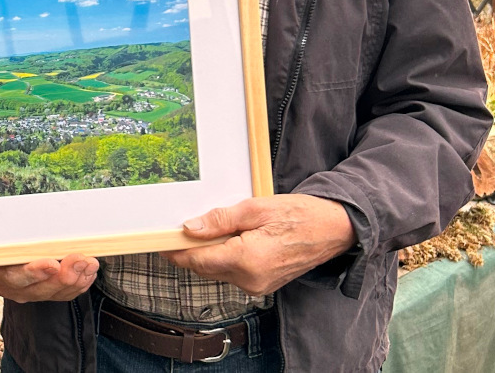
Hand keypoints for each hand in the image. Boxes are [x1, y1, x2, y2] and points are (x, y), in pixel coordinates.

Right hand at [0, 254, 98, 303]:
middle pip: (42, 288)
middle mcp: (16, 289)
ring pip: (57, 292)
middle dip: (64, 275)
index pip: (16, 278)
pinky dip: (80, 285)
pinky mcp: (45, 293)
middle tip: (80, 259)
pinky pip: (65, 294)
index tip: (52, 263)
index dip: (35, 272)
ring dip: (76, 279)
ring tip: (90, 263)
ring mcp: (32, 293)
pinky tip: (90, 273)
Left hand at [161, 194, 355, 294]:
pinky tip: (228, 237)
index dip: (176, 250)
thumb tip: (189, 228)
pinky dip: (224, 256)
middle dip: (191, 249)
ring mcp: (258, 286)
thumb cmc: (298, 214)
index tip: (160, 240)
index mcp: (247, 260)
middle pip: (205, 266)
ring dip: (209, 252)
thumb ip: (220, 220)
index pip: (198, 259)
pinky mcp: (263, 285)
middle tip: (177, 227)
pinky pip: (233, 272)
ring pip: (218, 270)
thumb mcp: (255, 208)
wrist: (333, 229)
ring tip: (209, 227)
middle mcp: (250, 280)